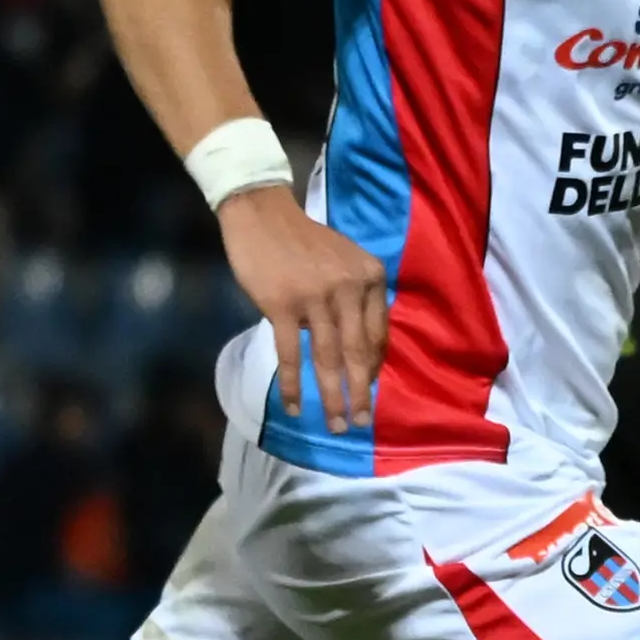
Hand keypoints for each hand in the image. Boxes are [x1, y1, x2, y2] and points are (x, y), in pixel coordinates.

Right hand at [218, 187, 388, 431]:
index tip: (367, 392)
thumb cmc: (304, 242)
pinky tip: (294, 406)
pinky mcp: (282, 305)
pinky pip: (291, 354)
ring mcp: (316, 297)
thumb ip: (357, 299)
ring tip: (336, 424)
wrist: (262, 215)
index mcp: (370, 277)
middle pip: (357, 352)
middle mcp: (349, 288)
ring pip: (328, 358)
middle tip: (361, 424)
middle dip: (359, 394)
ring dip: (332, 398)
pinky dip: (293, 384)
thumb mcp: (346, 262)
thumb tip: (361, 350)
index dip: (373, 369)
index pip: (377, 334)